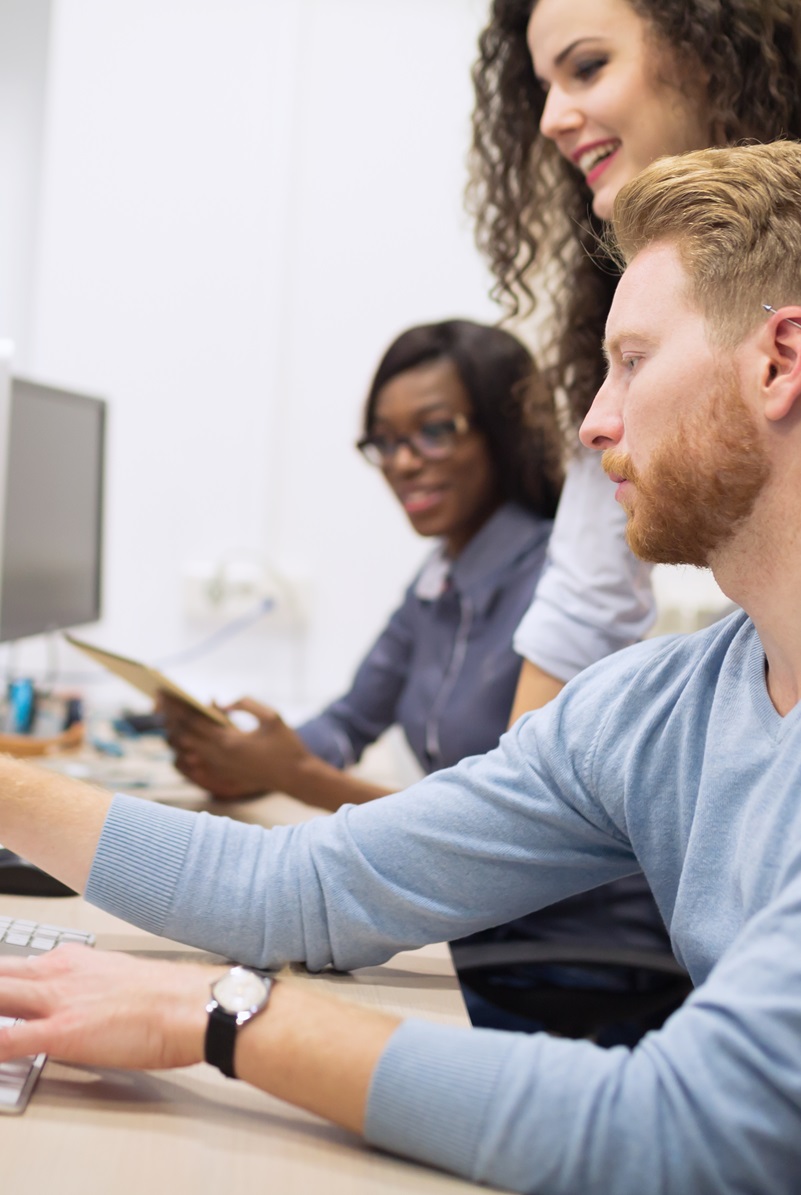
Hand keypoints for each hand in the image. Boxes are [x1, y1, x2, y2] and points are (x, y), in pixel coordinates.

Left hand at [0, 945, 220, 1070]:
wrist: (188, 1004)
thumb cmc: (166, 996)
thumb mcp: (118, 977)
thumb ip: (87, 985)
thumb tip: (77, 1001)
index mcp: (72, 960)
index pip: (14, 966)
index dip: (0, 980)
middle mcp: (58, 974)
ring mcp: (56, 1002)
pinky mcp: (61, 1033)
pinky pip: (7, 1040)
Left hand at [158, 693, 312, 799]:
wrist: (295, 777)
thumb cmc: (286, 745)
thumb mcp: (272, 716)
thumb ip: (246, 704)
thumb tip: (223, 703)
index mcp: (228, 741)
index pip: (193, 721)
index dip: (176, 706)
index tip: (163, 692)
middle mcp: (219, 756)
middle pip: (184, 734)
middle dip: (169, 716)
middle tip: (157, 700)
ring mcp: (220, 766)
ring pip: (188, 747)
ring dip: (176, 730)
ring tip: (167, 714)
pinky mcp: (223, 772)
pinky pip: (198, 756)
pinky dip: (189, 743)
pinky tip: (186, 733)